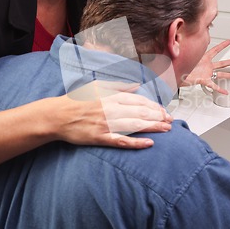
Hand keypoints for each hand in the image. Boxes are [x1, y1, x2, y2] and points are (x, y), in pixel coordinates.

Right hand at [50, 81, 172, 148]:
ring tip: (166, 129)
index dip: (155, 106)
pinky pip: (121, 140)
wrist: (58, 115)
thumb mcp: (98, 86)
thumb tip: (136, 85)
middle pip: (140, 112)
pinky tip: (149, 144)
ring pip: (135, 125)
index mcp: (112, 96)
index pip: (139, 101)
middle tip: (171, 121)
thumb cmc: (77, 100)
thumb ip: (118, 86)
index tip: (165, 111)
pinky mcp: (100, 137)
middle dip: (158, 117)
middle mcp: (111, 108)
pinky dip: (136, 142)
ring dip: (153, 127)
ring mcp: (106, 123)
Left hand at [182, 40, 229, 93]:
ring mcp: (206, 74)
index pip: (215, 50)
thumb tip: (184, 37)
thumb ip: (188, 47)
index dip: (222, 45)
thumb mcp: (186, 55)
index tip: (228, 42)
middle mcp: (207, 66)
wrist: (175, 75)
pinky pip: (214, 85)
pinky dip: (219, 89)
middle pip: (222, 63)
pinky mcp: (204, 81)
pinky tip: (225, 91)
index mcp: (203, 58)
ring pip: (221, 74)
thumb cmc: (180, 65)